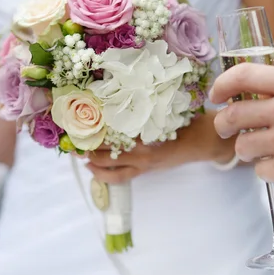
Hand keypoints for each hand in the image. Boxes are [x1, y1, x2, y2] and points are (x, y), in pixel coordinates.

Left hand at [85, 111, 235, 182]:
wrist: (201, 142)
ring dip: (90, 158)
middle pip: (104, 145)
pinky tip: (92, 169)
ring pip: (107, 163)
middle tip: (71, 136)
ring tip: (78, 152)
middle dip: (86, 141)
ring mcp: (141, 162)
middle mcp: (139, 147)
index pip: (110, 126)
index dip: (92, 123)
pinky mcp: (144, 170)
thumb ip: (140, 108)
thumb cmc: (183, 120)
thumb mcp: (161, 110)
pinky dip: (102, 174)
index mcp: (143, 129)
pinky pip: (118, 177)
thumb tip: (114, 97)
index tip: (77, 118)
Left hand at [209, 63, 273, 201]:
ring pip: (242, 145)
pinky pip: (258, 169)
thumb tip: (241, 96)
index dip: (222, 85)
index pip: (244, 75)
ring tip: (265, 149)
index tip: (215, 95)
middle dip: (223, 124)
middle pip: (232, 115)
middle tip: (226, 128)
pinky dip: (267, 169)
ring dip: (248, 149)